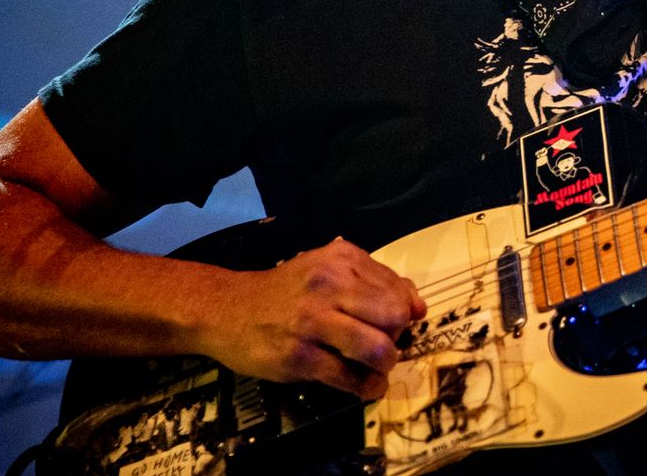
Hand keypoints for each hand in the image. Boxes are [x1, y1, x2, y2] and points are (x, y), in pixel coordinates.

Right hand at [200, 237, 424, 399]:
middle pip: (394, 317)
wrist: (227, 310)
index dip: (405, 312)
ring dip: (386, 364)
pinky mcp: (298, 357)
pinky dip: (366, 387)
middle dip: (398, 337)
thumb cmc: (287, 291)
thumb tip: (419, 307)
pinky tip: (367, 387)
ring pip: (376, 348)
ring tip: (379, 368)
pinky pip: (347, 377)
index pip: (398, 290)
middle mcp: (329, 286)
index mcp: (342, 260)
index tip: (396, 325)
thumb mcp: (330, 270)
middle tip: (386, 345)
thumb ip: (377, 282)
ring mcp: (312, 322)